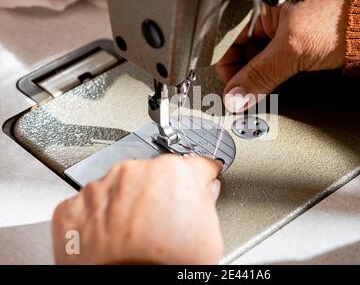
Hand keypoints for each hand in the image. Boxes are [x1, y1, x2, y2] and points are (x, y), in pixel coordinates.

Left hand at [52, 155, 223, 264]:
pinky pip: (91, 206)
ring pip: (119, 188)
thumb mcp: (209, 235)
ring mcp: (100, 188)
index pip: (194, 164)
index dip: (199, 176)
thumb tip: (205, 193)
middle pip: (154, 174)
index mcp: (173, 172)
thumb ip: (208, 202)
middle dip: (159, 193)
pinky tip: (111, 239)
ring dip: (126, 204)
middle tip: (162, 223)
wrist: (126, 284)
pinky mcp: (72, 207)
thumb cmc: (165, 264)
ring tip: (133, 235)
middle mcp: (134, 172)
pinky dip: (99, 219)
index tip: (199, 179)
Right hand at [217, 0, 351, 111]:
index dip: (229, 68)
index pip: (227, 38)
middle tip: (251, 94)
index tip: (235, 92)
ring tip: (270, 82)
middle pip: (240, 47)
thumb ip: (260, 76)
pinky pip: (271, 54)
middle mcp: (265, 4)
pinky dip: (272, 69)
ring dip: (260, 73)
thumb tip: (237, 97)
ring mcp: (279, 19)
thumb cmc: (343, 18)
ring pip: (256, 53)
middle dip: (246, 73)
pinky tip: (279, 75)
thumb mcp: (292, 50)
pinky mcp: (291, 32)